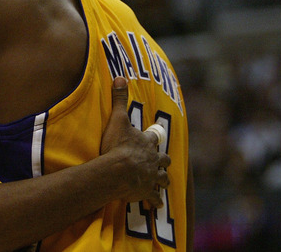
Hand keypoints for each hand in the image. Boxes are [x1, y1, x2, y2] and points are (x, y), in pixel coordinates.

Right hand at [100, 77, 170, 206]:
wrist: (118, 171)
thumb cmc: (117, 145)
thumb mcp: (117, 118)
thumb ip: (119, 99)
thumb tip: (121, 76)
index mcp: (147, 143)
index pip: (154, 138)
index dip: (154, 136)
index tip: (154, 136)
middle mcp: (153, 160)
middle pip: (164, 159)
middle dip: (163, 160)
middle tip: (160, 161)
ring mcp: (151, 177)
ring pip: (163, 179)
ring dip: (162, 179)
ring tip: (161, 181)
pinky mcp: (146, 192)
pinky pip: (153, 198)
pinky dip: (154, 201)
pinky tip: (156, 205)